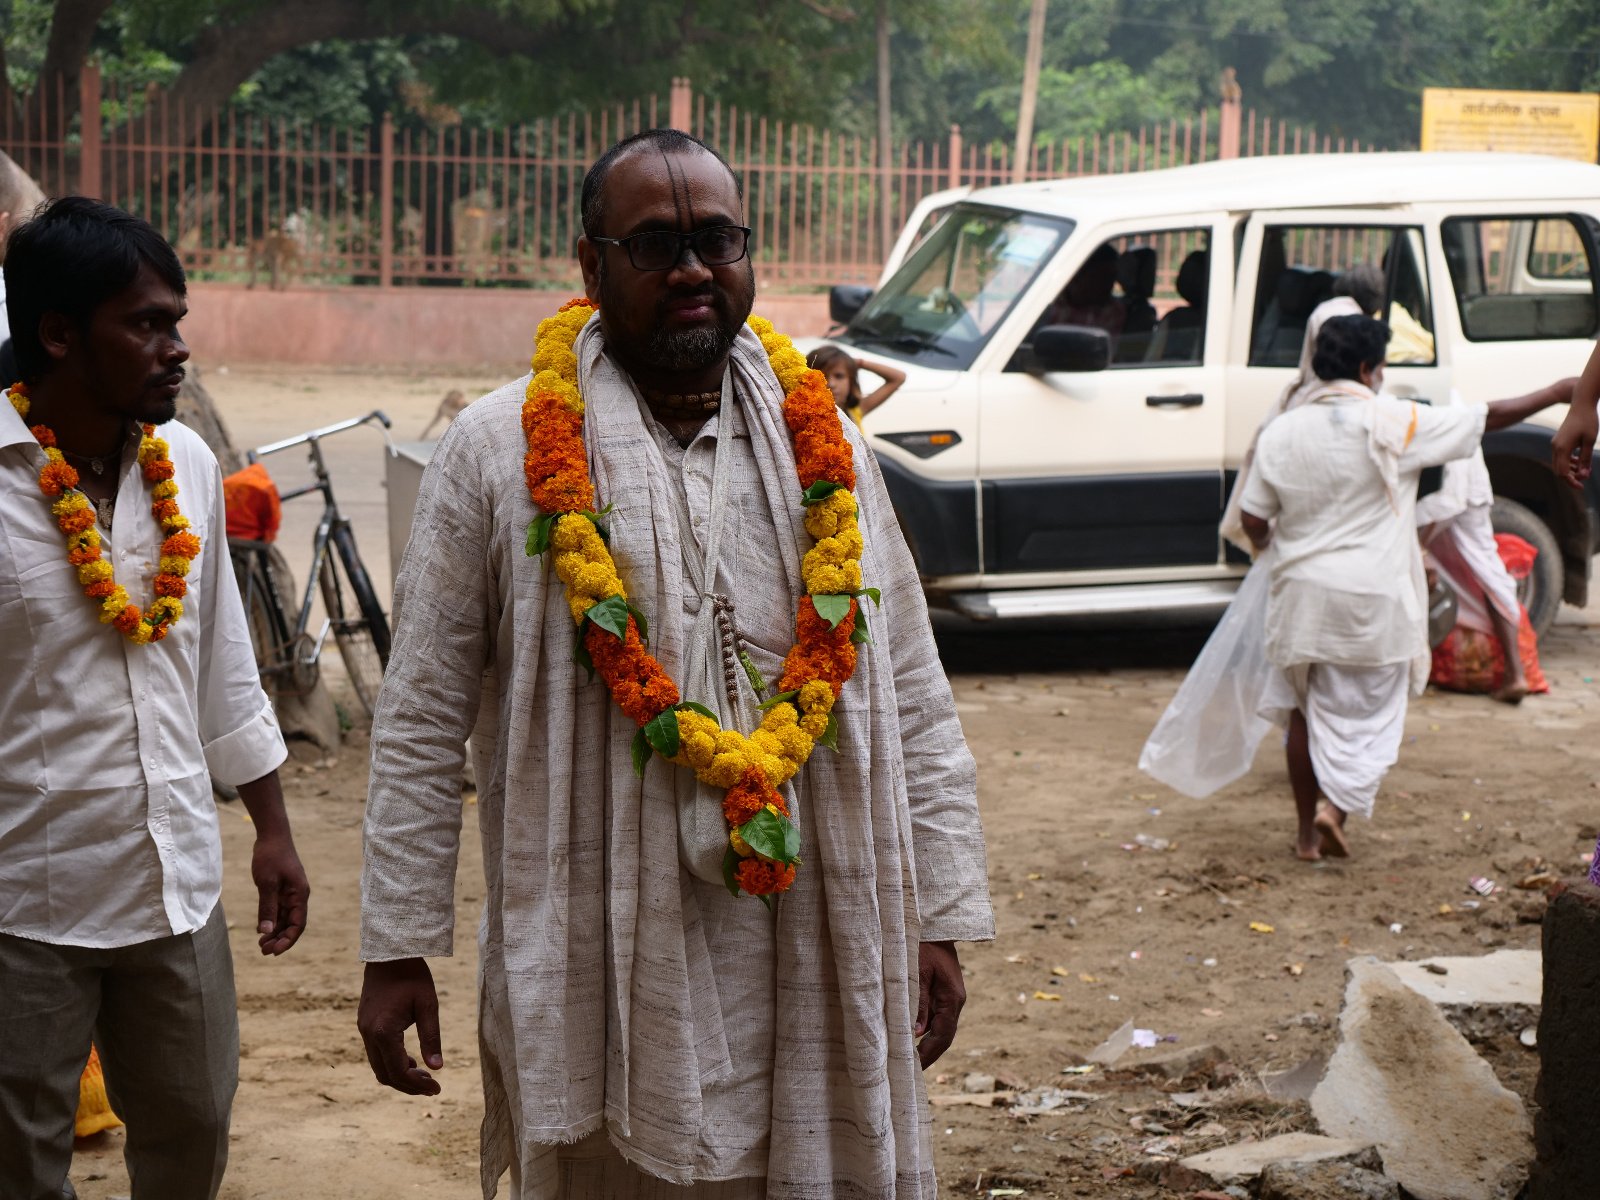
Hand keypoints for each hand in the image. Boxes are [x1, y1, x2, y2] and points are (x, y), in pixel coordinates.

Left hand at [251, 831, 307, 954]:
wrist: (272, 835)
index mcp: (300, 894)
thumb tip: (266, 931)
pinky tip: (261, 930)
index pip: (298, 924)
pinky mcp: (281, 889)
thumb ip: (267, 907)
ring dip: (274, 932)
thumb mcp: (267, 883)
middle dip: (280, 939)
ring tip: (261, 945)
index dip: (288, 940)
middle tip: (263, 951)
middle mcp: (298, 896)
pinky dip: (271, 921)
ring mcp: (290, 893)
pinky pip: (278, 910)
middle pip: (292, 924)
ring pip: (284, 919)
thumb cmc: (271, 856)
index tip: (274, 951)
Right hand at [357, 958, 443, 1095]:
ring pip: (379, 1066)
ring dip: (400, 1076)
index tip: (437, 1089)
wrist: (389, 953)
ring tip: (425, 1077)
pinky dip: (392, 1063)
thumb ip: (431, 1037)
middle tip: (432, 1088)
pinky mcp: (365, 1025)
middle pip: (386, 1074)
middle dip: (409, 1085)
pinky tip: (411, 1061)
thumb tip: (438, 1068)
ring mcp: (364, 1030)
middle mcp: (368, 1034)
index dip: (417, 1084)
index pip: (399, 1071)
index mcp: (384, 1031)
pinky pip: (376, 1054)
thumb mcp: (427, 1005)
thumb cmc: (412, 976)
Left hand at [915, 940, 965, 1068]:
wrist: (936, 926)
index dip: (929, 1053)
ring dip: (926, 1043)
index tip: (915, 1067)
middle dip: (929, 1054)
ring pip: (939, 1028)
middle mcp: (955, 1001)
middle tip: (912, 1071)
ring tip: (907, 1058)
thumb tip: (915, 1033)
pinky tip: (910, 1036)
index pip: (943, 1034)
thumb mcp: (917, 973)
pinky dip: (924, 1029)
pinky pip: (935, 1017)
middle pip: (944, 1036)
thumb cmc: (923, 946)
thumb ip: (918, 1002)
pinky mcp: (943, 994)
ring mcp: (950, 998)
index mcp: (952, 998)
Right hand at [1552, 401, 1597, 489]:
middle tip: (1583, 481)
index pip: (1562, 472)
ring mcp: (1556, 443)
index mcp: (1562, 448)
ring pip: (1559, 463)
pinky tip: (1579, 461)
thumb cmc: (1588, 421)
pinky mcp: (1559, 440)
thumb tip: (1583, 475)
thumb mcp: (1589, 441)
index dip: (1571, 481)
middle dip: (1570, 477)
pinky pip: (1561, 456)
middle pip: (1558, 469)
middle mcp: (1555, 447)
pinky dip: (1569, 462)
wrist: (1582, 403)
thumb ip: (1585, 459)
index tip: (1582, 487)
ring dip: (1570, 470)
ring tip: (1584, 470)